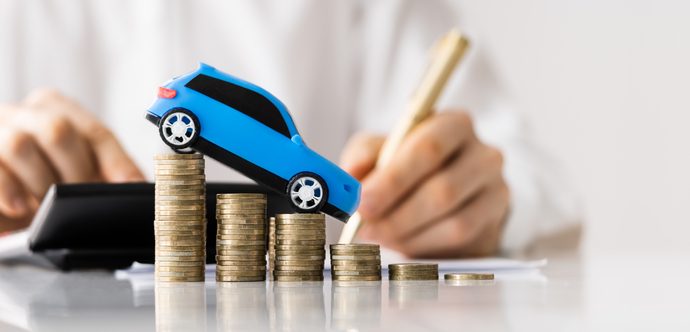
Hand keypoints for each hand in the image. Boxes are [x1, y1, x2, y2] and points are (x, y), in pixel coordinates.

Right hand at [0, 89, 143, 231]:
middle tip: (80, 200)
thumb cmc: (43, 181)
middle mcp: (24, 114)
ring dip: (40, 183)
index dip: (117, 163)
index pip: (95, 132)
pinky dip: (8, 191)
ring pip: (19, 144)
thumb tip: (137, 190)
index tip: (133, 188)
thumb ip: (106, 174)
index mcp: (56, 108)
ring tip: (46, 207)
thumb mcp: (76, 173)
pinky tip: (19, 208)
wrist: (4, 196)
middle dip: (76, 173)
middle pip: (58, 130)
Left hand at [340, 111, 508, 257]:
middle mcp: (485, 155)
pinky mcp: (495, 225)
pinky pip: (461, 244)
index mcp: (455, 125)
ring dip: (408, 234)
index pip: (429, 147)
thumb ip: (364, 155)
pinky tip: (402, 242)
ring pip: (455, 222)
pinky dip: (424, 247)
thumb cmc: (408, 164)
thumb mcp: (381, 149)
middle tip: (364, 227)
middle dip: (397, 214)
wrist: (445, 191)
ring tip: (378, 235)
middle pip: (443, 189)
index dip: (394, 178)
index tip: (362, 201)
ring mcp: (496, 192)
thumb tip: (350, 174)